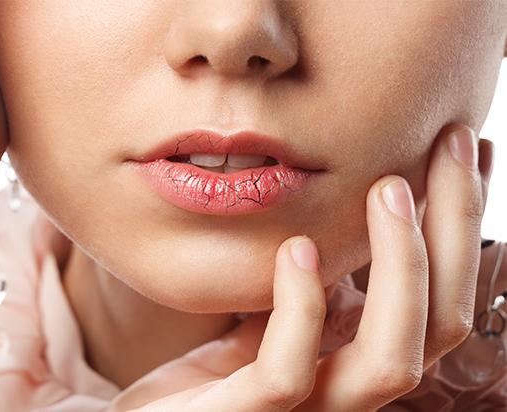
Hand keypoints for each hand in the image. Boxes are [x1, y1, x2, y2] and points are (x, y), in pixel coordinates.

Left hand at [106, 124, 488, 411]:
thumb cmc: (213, 372)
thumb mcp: (272, 314)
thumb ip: (317, 287)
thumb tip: (350, 224)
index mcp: (354, 354)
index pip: (438, 297)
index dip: (461, 224)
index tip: (468, 150)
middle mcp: (345, 385)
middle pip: (438, 325)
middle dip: (454, 229)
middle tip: (450, 147)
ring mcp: (302, 410)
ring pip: (387, 361)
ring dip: (400, 266)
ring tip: (388, 188)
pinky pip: (286, 377)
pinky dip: (301, 308)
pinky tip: (296, 247)